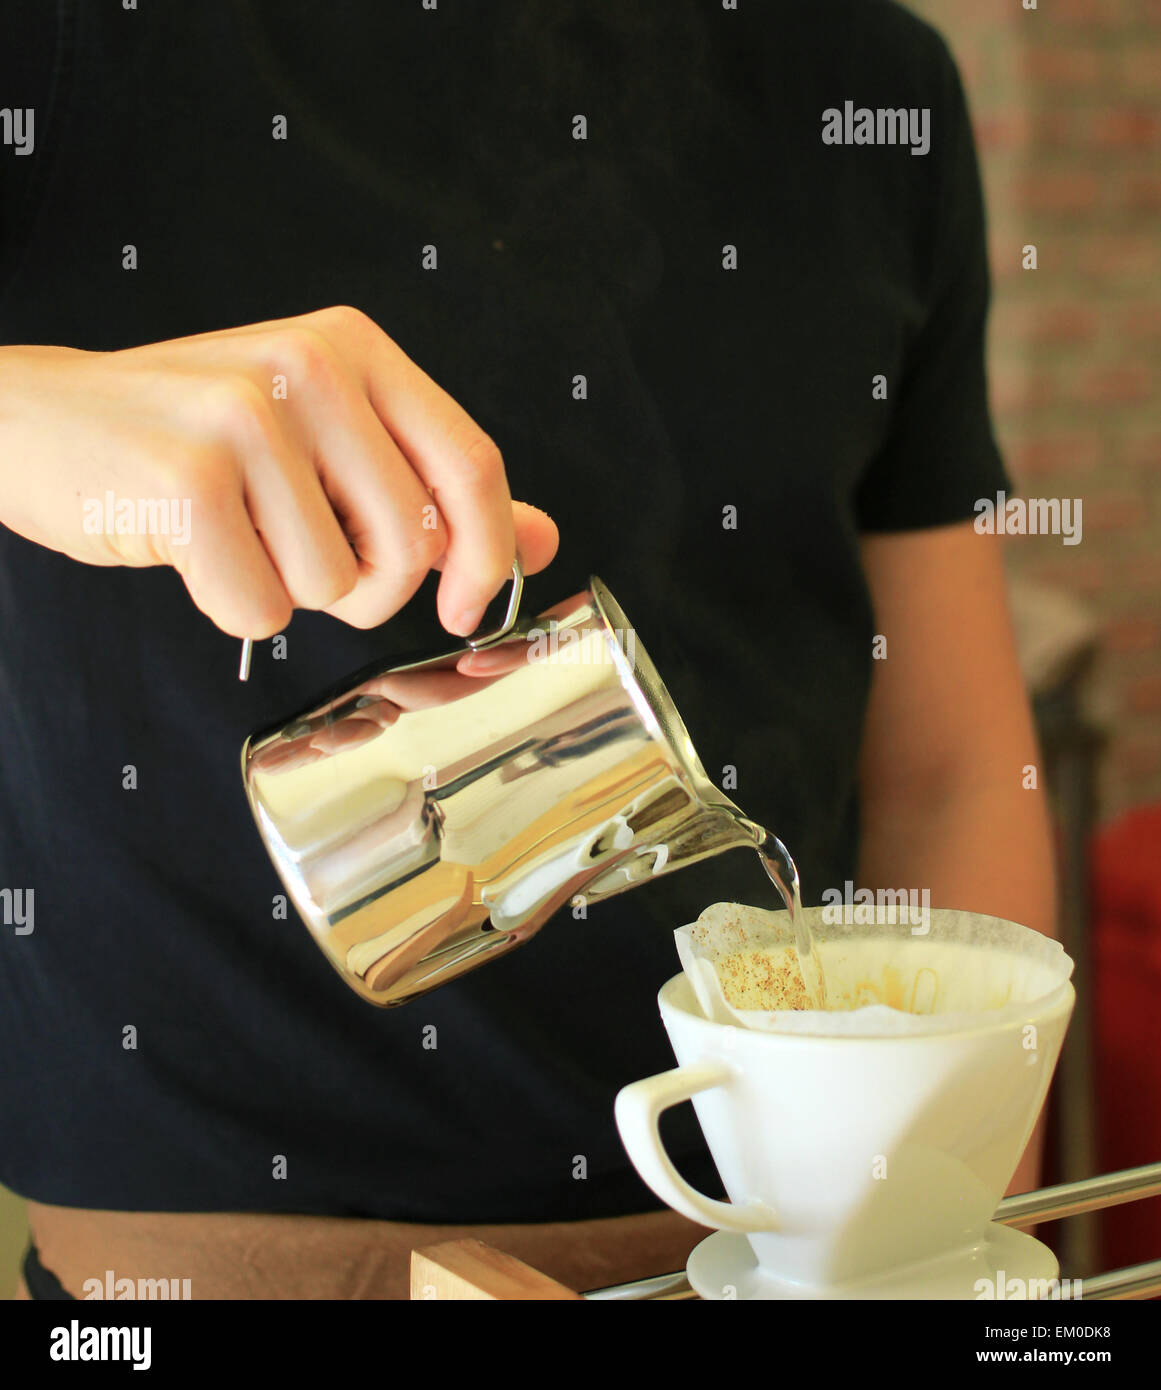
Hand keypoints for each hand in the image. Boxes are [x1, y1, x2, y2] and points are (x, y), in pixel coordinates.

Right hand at [0, 306, 557, 637]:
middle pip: (413, 546)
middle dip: (370, 592)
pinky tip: (193, 551)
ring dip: (291, 591)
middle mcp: (310, 366)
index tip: (462, 607)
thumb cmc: (193, 438)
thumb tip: (543, 538)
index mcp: (356, 348)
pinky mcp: (188, 481)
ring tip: (236, 534)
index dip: (487, 555)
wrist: (39, 422)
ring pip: (335, 585)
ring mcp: (246, 417)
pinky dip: (230, 606)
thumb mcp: (325, 440)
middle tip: (307, 560)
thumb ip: (433, 484)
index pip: (472, 465)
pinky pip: (260, 607)